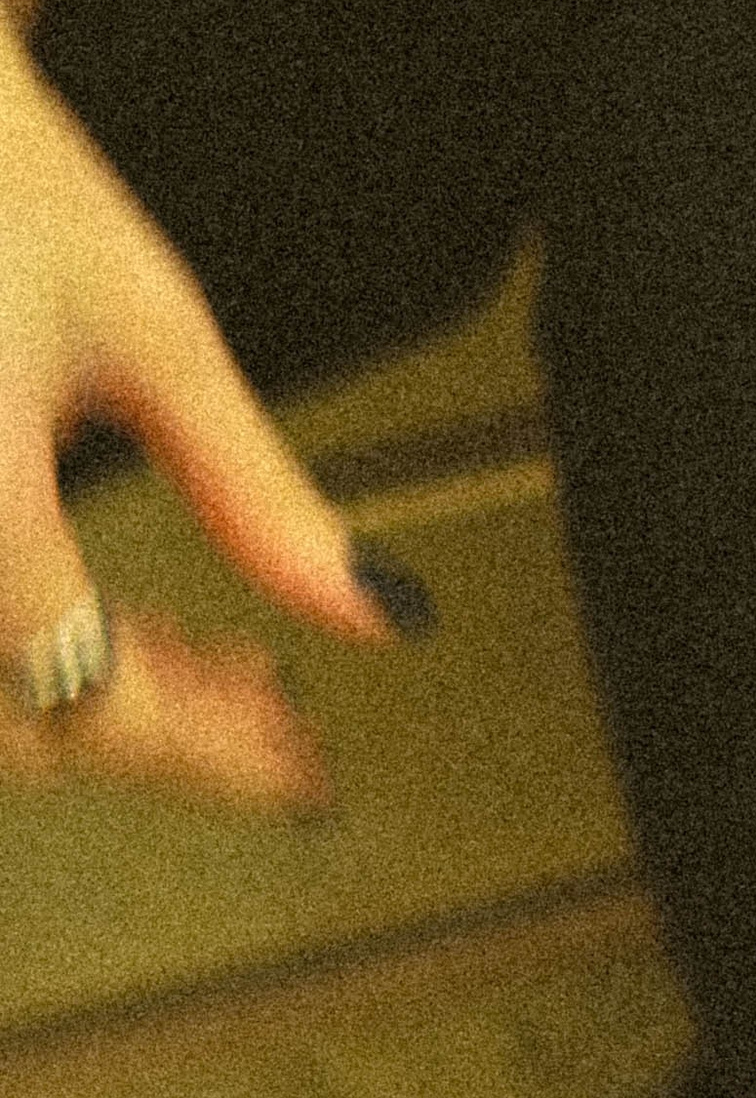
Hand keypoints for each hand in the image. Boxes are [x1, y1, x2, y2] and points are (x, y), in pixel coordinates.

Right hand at [0, 14, 401, 811]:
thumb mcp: (151, 331)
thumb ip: (259, 496)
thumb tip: (379, 613)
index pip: (93, 702)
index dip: (210, 755)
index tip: (305, 766)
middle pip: (33, 726)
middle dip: (168, 739)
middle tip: (281, 721)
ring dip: (107, 706)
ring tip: (224, 667)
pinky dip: (50, 654)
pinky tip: (132, 629)